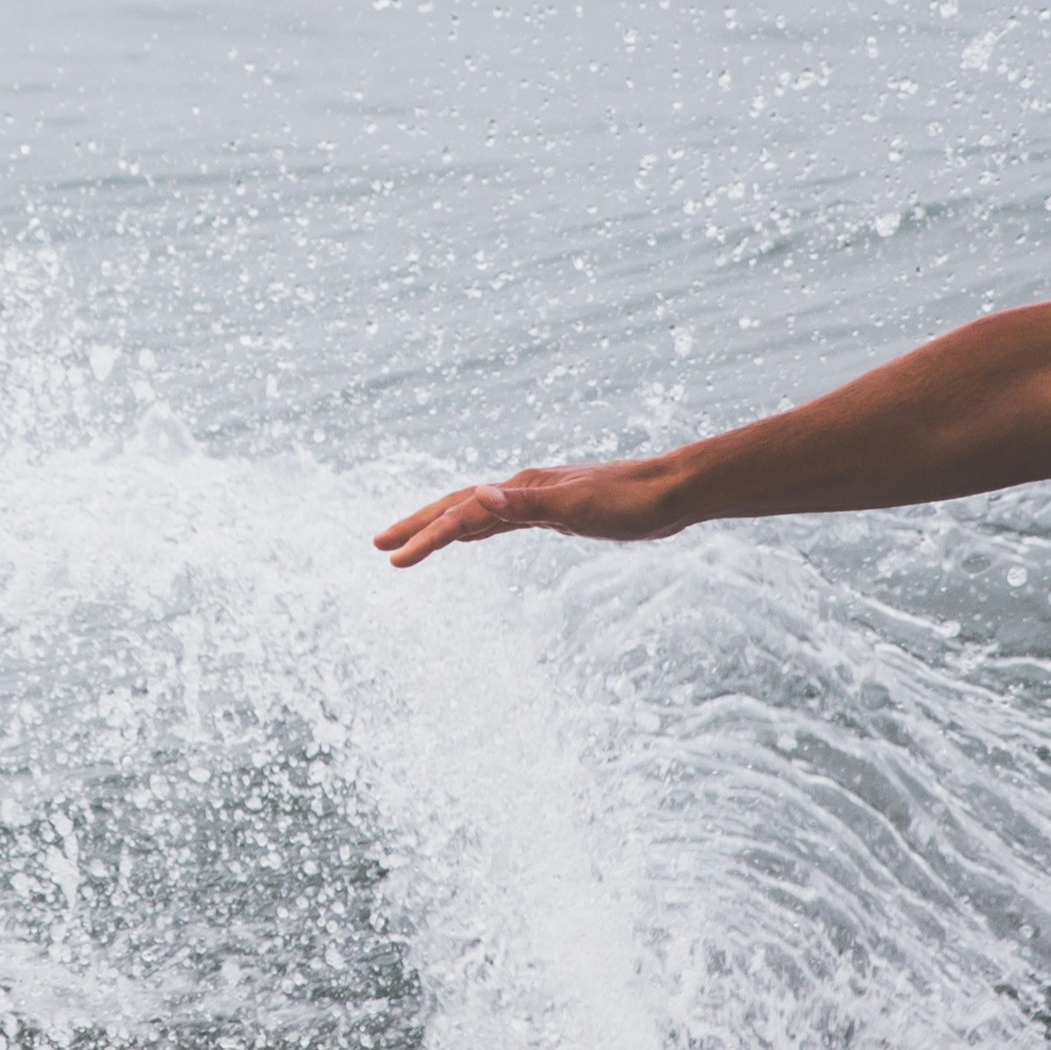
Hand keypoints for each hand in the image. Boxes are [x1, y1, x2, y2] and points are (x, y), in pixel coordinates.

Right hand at [374, 460, 680, 566]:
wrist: (671, 493)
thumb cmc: (630, 501)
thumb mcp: (577, 507)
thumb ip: (528, 503)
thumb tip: (478, 496)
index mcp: (522, 490)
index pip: (461, 514)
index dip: (425, 537)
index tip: (393, 559)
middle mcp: (522, 491)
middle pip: (457, 507)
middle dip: (418, 526)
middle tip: (379, 544)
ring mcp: (538, 501)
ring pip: (477, 514)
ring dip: (443, 528)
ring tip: (412, 543)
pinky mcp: (555, 513)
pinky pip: (503, 522)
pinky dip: (479, 529)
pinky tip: (475, 535)